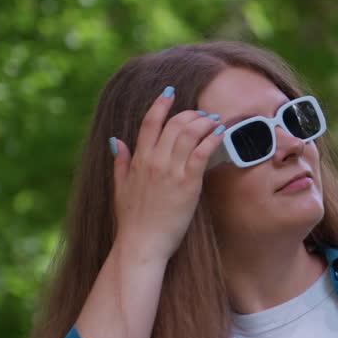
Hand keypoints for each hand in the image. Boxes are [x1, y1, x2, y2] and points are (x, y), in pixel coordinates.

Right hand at [110, 87, 225, 262]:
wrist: (141, 244)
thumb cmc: (132, 222)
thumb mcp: (119, 188)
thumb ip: (120, 162)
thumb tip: (116, 141)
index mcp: (138, 160)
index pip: (149, 122)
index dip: (161, 104)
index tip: (170, 92)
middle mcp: (154, 160)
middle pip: (174, 124)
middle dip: (190, 114)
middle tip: (202, 114)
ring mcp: (170, 171)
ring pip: (189, 133)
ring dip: (204, 122)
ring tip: (214, 121)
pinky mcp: (187, 183)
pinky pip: (201, 152)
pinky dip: (212, 139)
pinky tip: (221, 134)